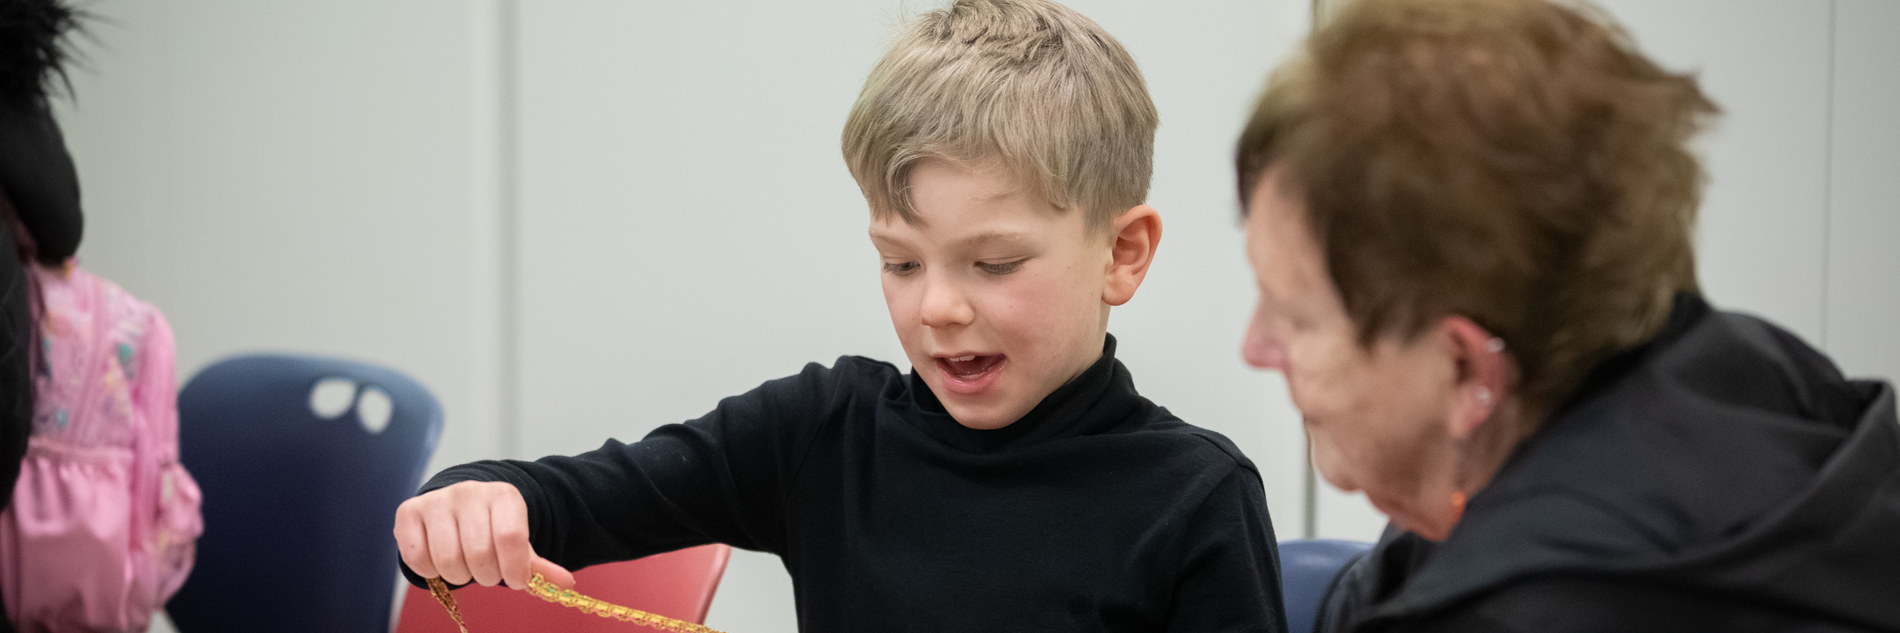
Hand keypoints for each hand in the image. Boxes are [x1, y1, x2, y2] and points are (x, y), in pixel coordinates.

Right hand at [393, 480, 575, 589]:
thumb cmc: (490, 528)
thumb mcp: (517, 541)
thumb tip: (566, 584)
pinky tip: (439, 562)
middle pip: (479, 553)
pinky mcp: (408, 512)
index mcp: (503, 496)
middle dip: (486, 575)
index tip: (515, 581)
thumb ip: (538, 565)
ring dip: (459, 576)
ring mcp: (437, 500)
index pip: (511, 538)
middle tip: (487, 572)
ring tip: (465, 567)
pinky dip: (430, 571)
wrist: (455, 505)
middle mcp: (469, 492)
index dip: (514, 569)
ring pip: (447, 559)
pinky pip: (417, 557)